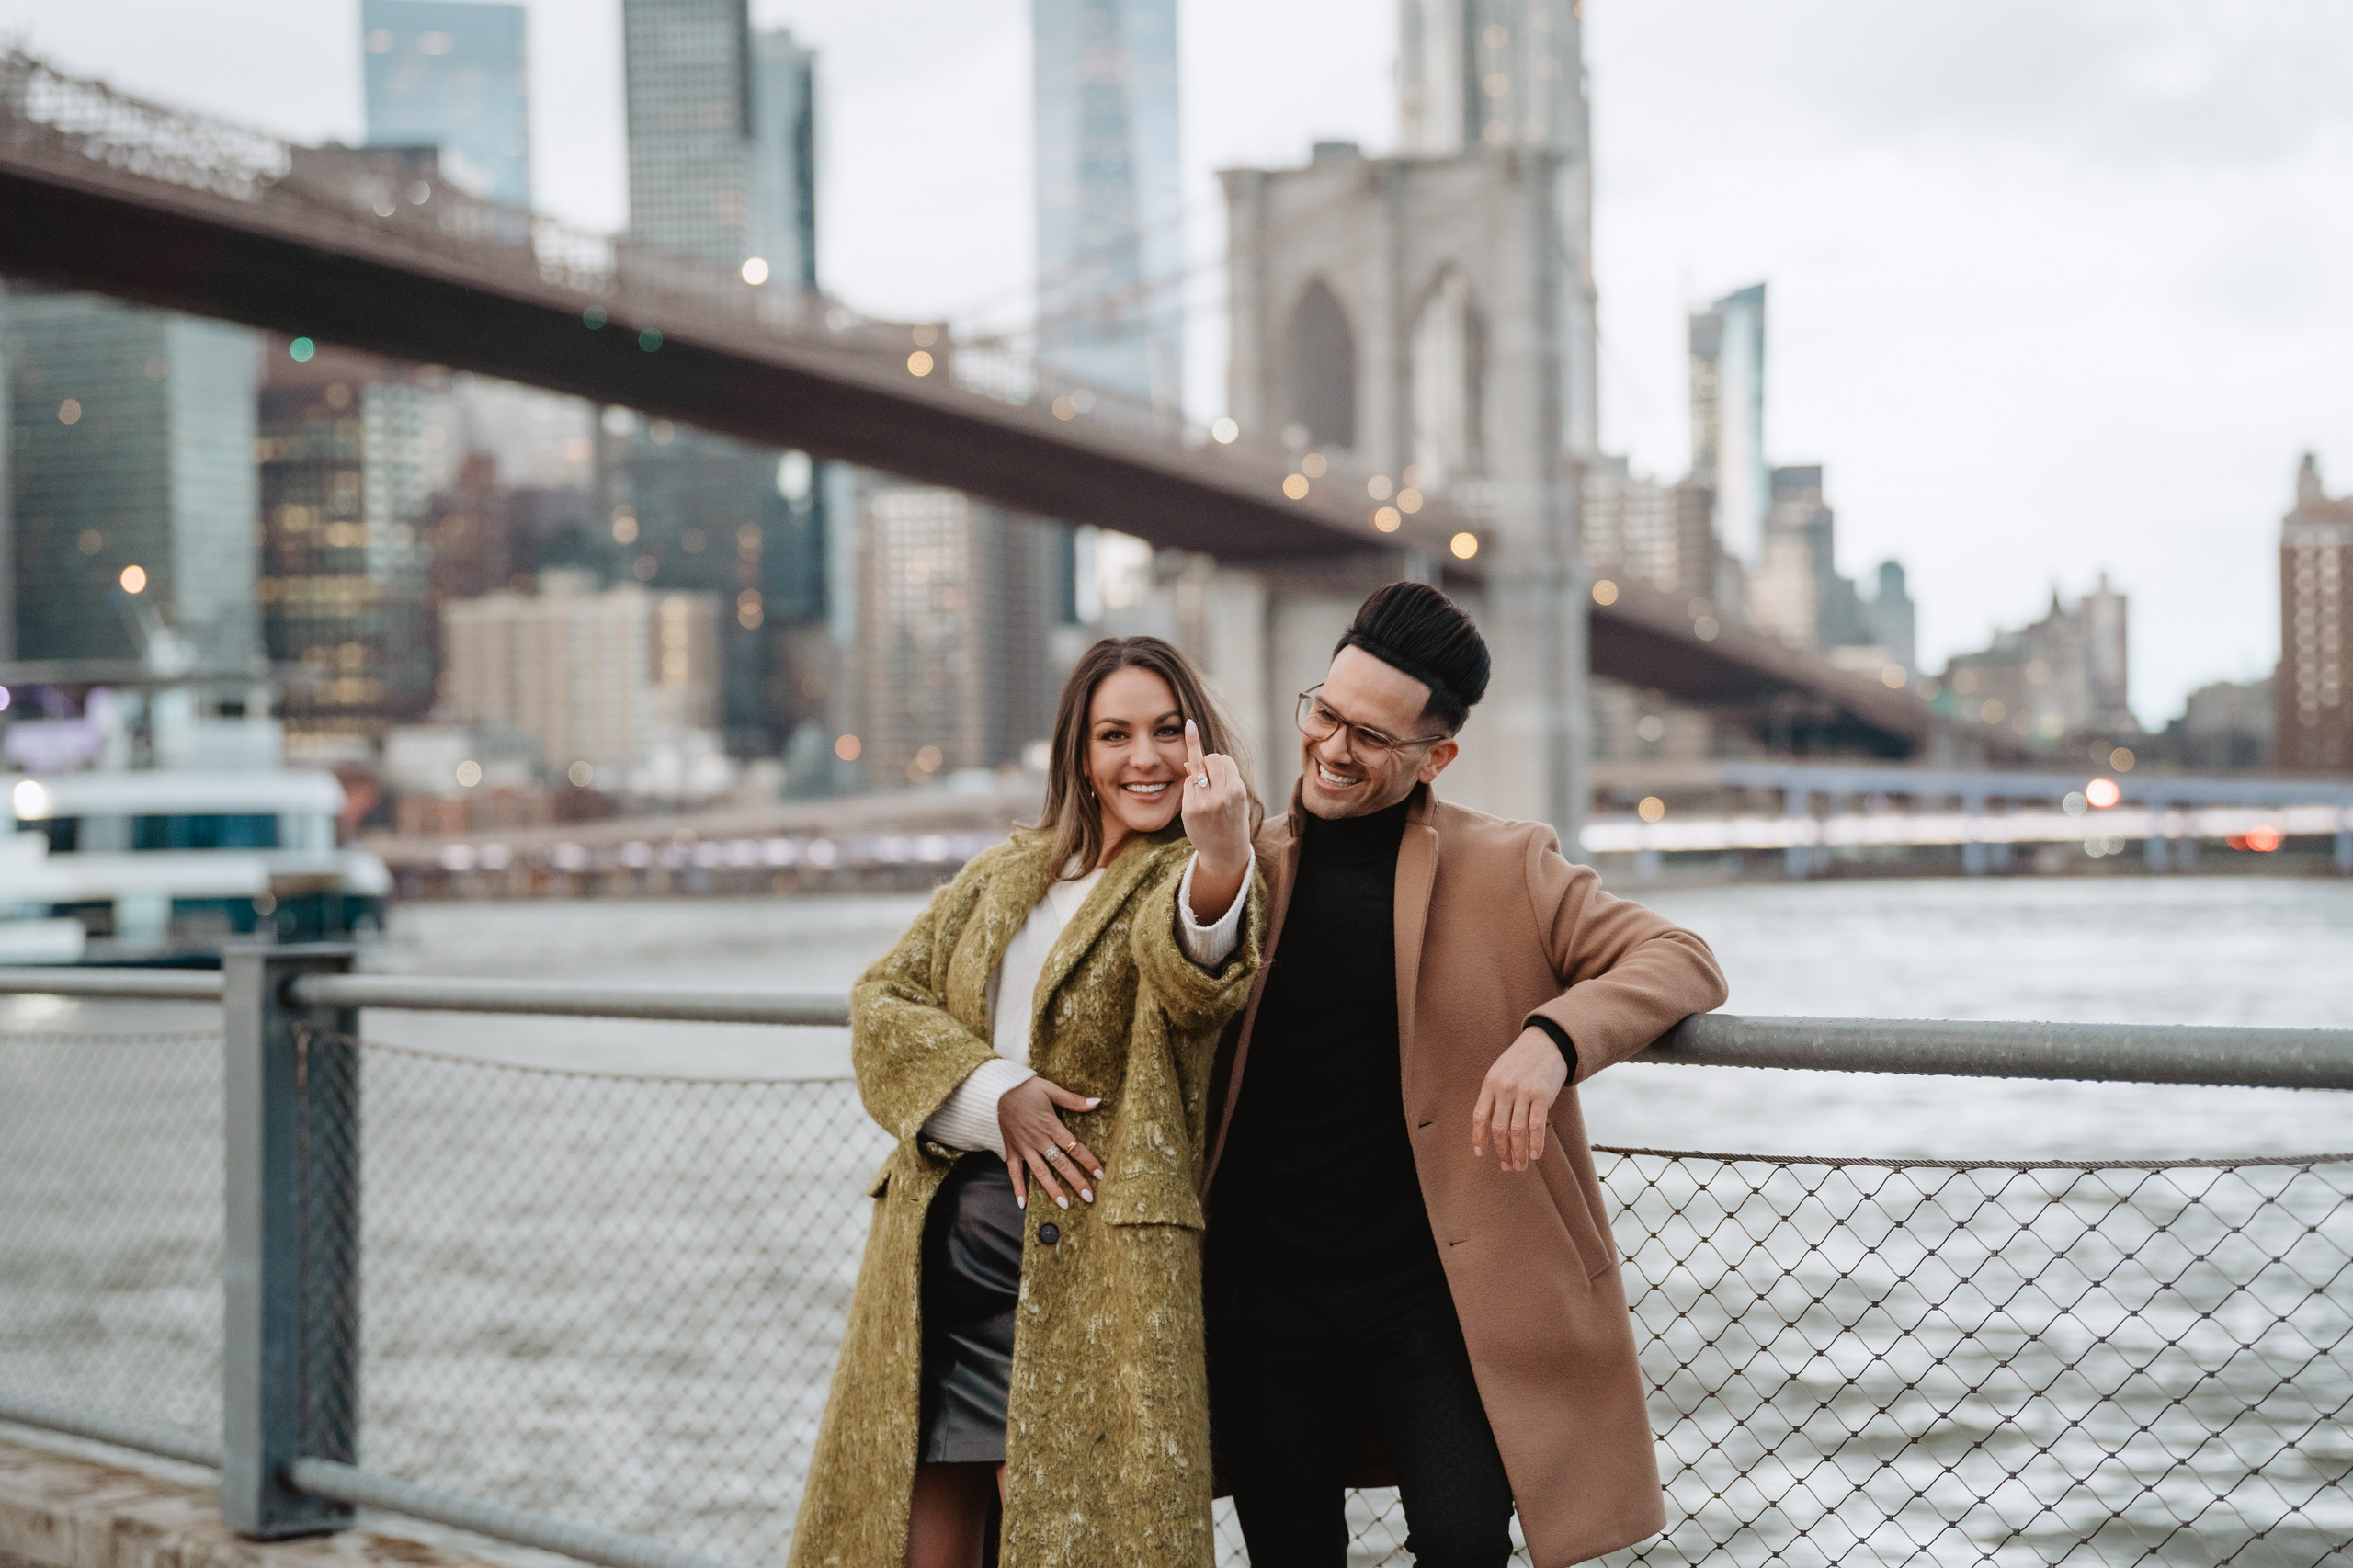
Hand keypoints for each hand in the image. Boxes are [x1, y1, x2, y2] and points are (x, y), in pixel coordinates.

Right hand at [997, 1076, 1104, 1209]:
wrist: (997, 1091)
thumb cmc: (1026, 1089)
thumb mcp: (1050, 1089)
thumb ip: (1073, 1100)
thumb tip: (1097, 1101)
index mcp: (1050, 1126)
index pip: (1073, 1147)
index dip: (1088, 1161)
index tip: (1100, 1174)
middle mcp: (1038, 1140)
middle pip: (1060, 1164)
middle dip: (1076, 1181)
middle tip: (1089, 1197)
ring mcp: (1024, 1148)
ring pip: (1040, 1172)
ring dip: (1052, 1189)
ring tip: (1064, 1205)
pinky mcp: (1011, 1151)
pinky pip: (1013, 1172)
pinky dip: (1018, 1188)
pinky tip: (1023, 1204)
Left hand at [1179, 720, 1249, 922]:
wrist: (1227, 857)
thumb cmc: (1230, 825)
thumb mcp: (1233, 798)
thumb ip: (1219, 777)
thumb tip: (1191, 758)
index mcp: (1239, 790)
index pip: (1221, 758)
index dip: (1214, 761)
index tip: (1211, 760)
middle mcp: (1225, 794)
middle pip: (1208, 759)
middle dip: (1204, 765)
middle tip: (1208, 784)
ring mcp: (1207, 803)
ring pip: (1195, 771)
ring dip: (1195, 777)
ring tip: (1204, 798)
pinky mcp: (1191, 811)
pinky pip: (1186, 787)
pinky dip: (1188, 791)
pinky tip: (1195, 807)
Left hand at [1472, 1027, 1569, 1171]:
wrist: (1547, 1041)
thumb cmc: (1522, 1060)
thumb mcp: (1501, 1072)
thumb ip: (1495, 1096)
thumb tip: (1491, 1128)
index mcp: (1490, 1084)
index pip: (1480, 1116)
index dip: (1479, 1138)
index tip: (1481, 1154)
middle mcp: (1504, 1088)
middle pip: (1499, 1128)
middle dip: (1502, 1151)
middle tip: (1506, 1167)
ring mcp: (1523, 1092)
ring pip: (1517, 1130)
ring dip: (1518, 1152)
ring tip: (1520, 1166)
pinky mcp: (1542, 1094)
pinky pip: (1536, 1124)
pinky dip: (1535, 1143)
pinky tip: (1535, 1155)